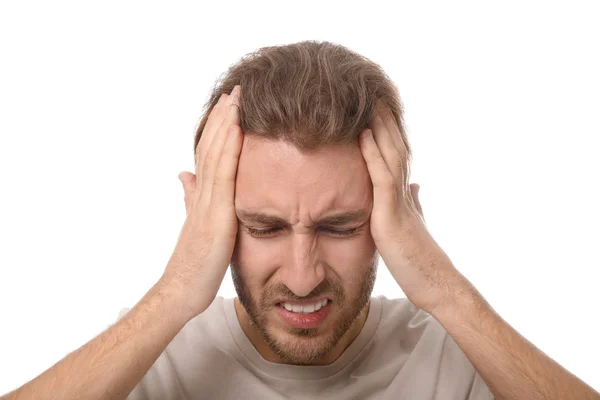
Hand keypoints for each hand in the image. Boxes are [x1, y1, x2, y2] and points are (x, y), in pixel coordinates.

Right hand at [161, 85, 242, 322]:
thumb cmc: (192, 265)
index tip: (228, 106)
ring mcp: (207, 203)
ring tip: (235, 99)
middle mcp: (202, 194)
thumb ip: (191, 198)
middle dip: (223, 118)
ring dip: (226, 125)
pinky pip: (224, 178)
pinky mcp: (216, 217)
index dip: (217, 129)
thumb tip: (184, 175)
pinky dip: (230, 151)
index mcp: (201, 196)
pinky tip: (237, 130)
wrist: (180, 292)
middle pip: (211, 149)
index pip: (209, 155)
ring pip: (216, 156)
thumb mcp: (195, 225)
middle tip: (234, 91)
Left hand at [359, 104, 471, 315]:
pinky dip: (372, 154)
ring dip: (379, 125)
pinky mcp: (393, 216)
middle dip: (383, 118)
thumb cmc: (421, 261)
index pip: (396, 154)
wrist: (436, 287)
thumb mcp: (413, 225)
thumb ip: (413, 203)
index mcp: (405, 194)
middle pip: (395, 146)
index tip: (377, 106)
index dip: (387, 129)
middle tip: (372, 90)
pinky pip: (382, 178)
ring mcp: (400, 202)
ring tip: (368, 99)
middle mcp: (405, 192)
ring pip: (391, 154)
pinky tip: (362, 134)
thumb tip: (414, 186)